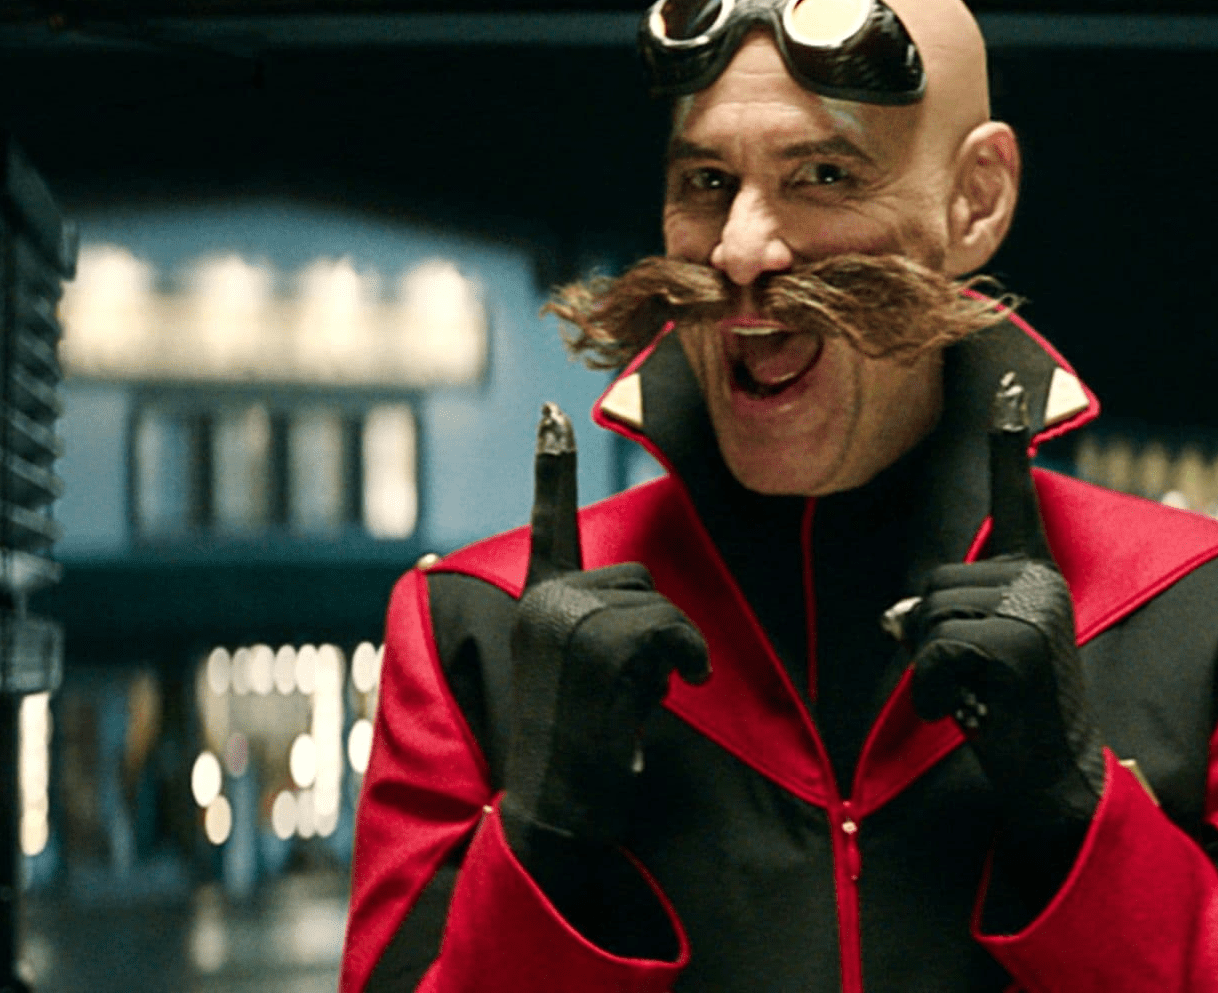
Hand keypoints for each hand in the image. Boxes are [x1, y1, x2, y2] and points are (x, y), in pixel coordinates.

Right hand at [502, 404, 709, 847]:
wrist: (553, 806)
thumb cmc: (575, 745)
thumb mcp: (575, 670)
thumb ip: (592, 625)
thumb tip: (640, 609)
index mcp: (534, 602)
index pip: (549, 522)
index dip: (552, 466)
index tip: (552, 411)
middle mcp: (542, 600)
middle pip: (636, 577)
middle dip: (654, 628)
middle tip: (633, 685)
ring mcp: (566, 618)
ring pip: (658, 605)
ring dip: (671, 653)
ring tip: (637, 699)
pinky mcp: (598, 642)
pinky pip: (672, 631)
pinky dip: (684, 663)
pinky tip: (658, 699)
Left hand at [904, 374, 1104, 900]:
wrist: (1054, 767)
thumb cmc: (1004, 704)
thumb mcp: (973, 646)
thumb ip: (943, 613)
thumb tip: (896, 618)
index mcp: (1034, 571)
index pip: (1014, 501)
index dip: (1007, 447)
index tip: (1007, 389)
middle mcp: (1040, 579)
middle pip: (932, 584)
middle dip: (928, 636)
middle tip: (969, 676)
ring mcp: (1033, 608)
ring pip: (928, 618)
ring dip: (930, 666)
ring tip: (972, 691)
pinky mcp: (1017, 643)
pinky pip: (934, 652)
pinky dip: (932, 689)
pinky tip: (966, 708)